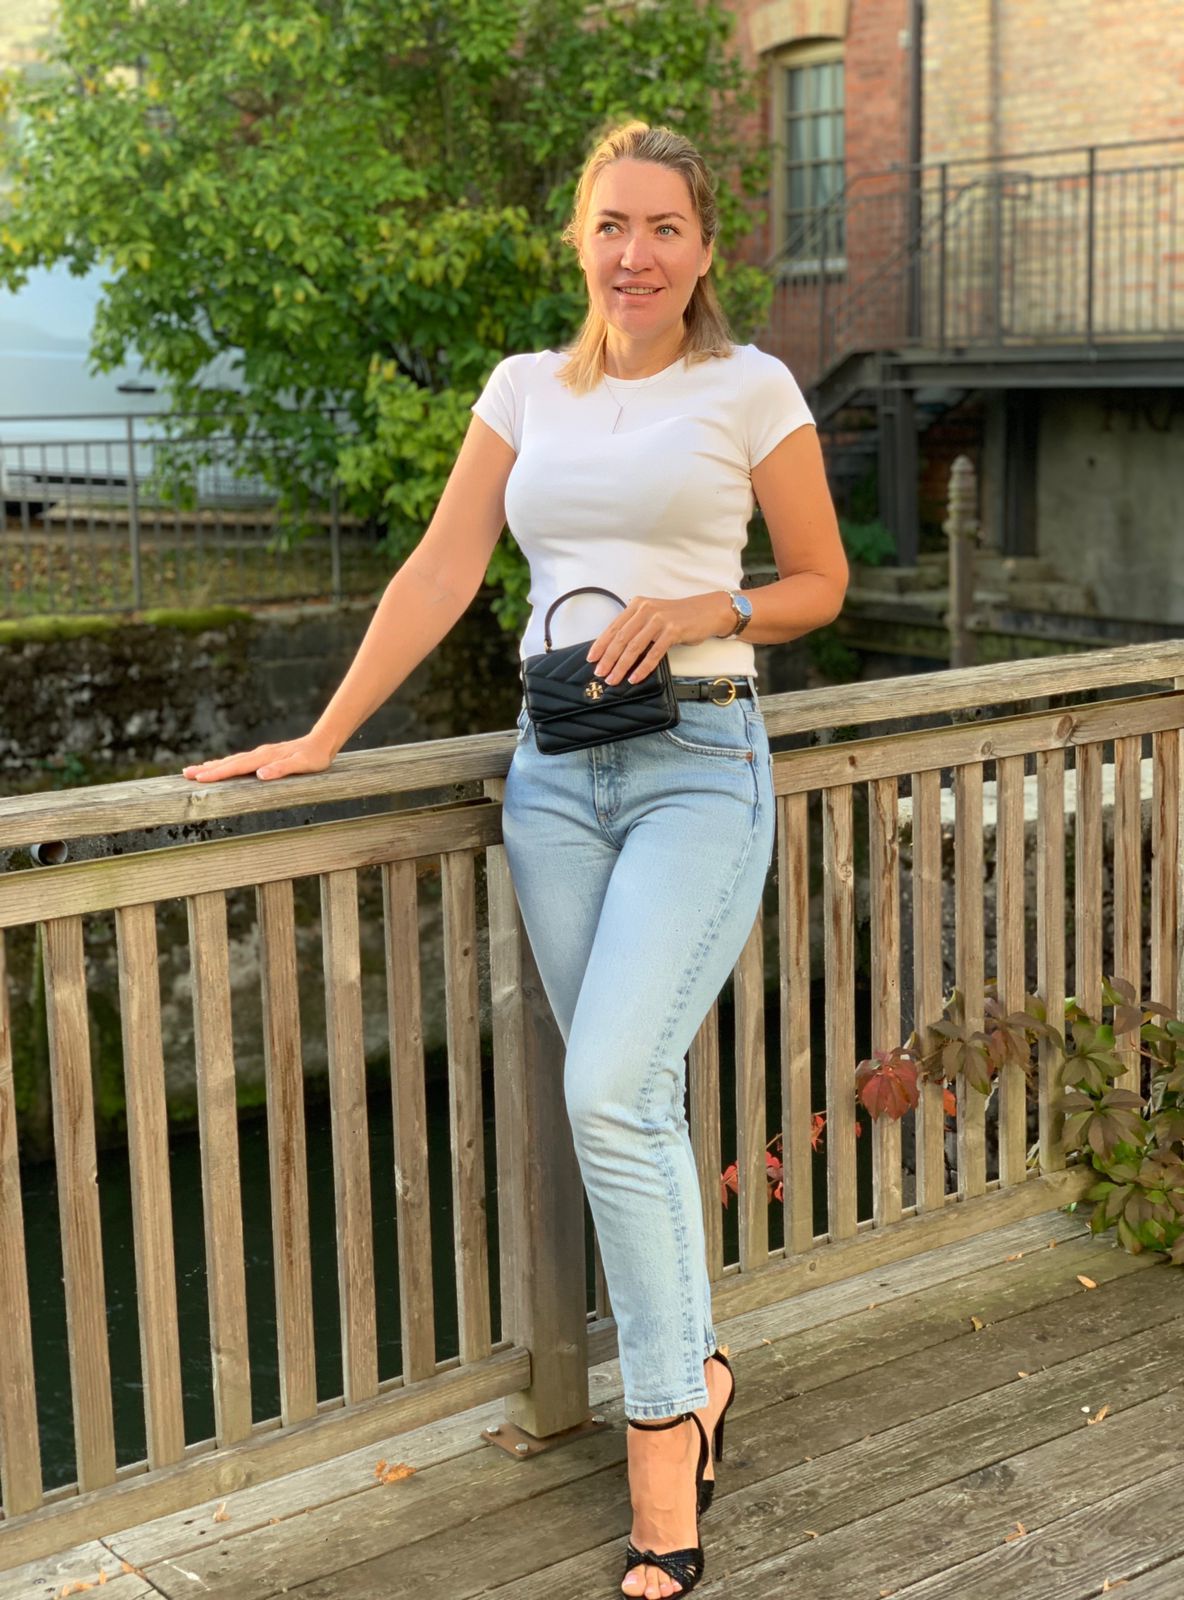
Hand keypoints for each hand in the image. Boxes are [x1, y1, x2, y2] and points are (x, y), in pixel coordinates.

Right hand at [181, 731, 336, 783]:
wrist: (322, 741)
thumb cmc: (314, 757)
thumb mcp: (302, 765)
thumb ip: (282, 769)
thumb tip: (261, 775)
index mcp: (264, 758)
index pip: (236, 767)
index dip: (217, 773)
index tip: (198, 778)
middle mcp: (258, 755)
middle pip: (228, 763)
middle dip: (206, 769)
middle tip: (186, 774)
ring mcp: (260, 754)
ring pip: (232, 760)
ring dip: (212, 766)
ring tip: (194, 770)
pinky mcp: (263, 756)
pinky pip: (239, 761)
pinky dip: (226, 764)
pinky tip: (220, 767)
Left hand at [585, 592, 733, 682]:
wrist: (707, 611)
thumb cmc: (679, 617)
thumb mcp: (653, 616)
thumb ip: (636, 627)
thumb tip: (616, 650)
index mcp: (637, 605)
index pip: (614, 627)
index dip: (601, 644)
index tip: (592, 659)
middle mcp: (646, 609)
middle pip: (621, 638)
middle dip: (608, 658)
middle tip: (600, 674)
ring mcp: (659, 619)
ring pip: (634, 647)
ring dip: (622, 666)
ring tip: (614, 679)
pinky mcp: (673, 631)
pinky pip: (653, 653)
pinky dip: (643, 667)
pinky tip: (635, 677)